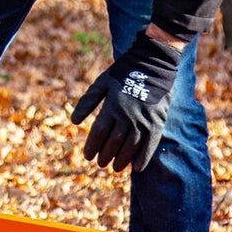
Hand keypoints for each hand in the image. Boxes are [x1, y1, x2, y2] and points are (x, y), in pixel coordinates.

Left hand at [71, 31, 181, 171]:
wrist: (153, 63)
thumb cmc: (123, 73)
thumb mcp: (101, 83)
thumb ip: (87, 102)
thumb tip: (74, 122)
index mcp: (112, 106)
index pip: (99, 132)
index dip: (92, 146)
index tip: (87, 156)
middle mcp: (127, 115)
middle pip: (114, 142)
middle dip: (105, 155)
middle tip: (100, 163)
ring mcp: (144, 120)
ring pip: (131, 146)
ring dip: (122, 159)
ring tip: (115, 167)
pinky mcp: (157, 122)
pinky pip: (150, 144)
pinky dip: (143, 157)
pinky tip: (137, 168)